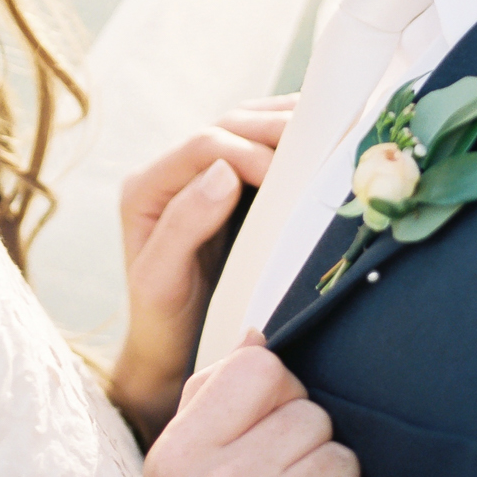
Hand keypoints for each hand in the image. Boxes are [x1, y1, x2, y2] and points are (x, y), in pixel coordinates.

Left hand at [110, 100, 292, 442]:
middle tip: (320, 146)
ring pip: (249, 126)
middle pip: (229, 126)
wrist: (172, 351)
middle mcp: (173, 170)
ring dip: (289, 124)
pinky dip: (293, 138)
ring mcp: (204, 173)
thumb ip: (183, 224)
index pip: (203, 146)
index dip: (247, 151)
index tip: (284, 176)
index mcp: (147, 186)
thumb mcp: (161, 282)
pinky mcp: (234, 184)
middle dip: (275, 129)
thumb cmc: (165, 323)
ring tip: (330, 132)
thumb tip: (223, 171)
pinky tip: (323, 141)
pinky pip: (263, 145)